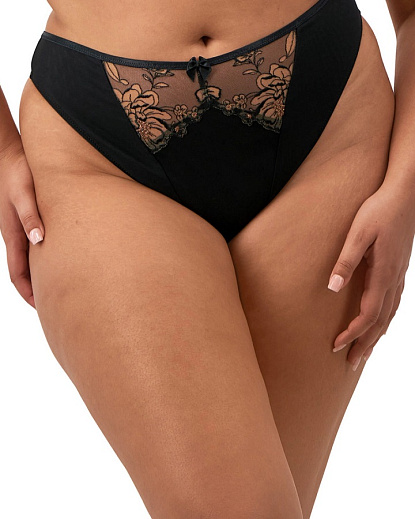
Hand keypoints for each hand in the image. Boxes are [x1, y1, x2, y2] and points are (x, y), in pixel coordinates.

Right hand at [0, 142, 44, 308]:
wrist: (9, 156)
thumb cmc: (17, 173)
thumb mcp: (25, 194)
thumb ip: (31, 216)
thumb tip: (38, 240)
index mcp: (13, 234)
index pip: (18, 273)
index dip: (28, 292)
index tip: (42, 307)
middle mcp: (15, 235)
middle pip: (23, 271)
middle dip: (35, 290)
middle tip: (55, 304)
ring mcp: (20, 229)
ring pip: (28, 260)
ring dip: (39, 276)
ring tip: (59, 288)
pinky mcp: (27, 221)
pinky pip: (33, 247)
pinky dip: (42, 260)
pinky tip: (57, 259)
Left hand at [327, 182, 414, 370]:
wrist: (406, 193)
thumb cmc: (380, 210)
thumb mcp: (358, 233)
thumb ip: (346, 260)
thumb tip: (333, 287)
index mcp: (383, 274)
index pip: (368, 315)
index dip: (352, 333)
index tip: (335, 346)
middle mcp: (394, 280)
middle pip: (381, 322)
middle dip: (365, 344)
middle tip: (352, 364)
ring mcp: (400, 275)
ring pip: (390, 314)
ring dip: (376, 335)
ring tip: (366, 351)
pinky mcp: (399, 268)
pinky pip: (394, 302)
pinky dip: (386, 318)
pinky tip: (381, 321)